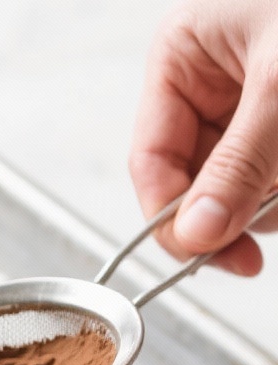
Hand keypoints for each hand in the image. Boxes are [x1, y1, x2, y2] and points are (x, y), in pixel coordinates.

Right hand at [130, 0, 277, 274]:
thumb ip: (238, 167)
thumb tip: (198, 234)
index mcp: (183, 58)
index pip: (152, 161)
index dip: (174, 217)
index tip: (209, 252)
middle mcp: (210, 84)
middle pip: (196, 184)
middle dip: (235, 207)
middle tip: (263, 227)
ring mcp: (248, 106)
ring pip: (238, 190)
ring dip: (270, 200)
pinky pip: (272, 181)